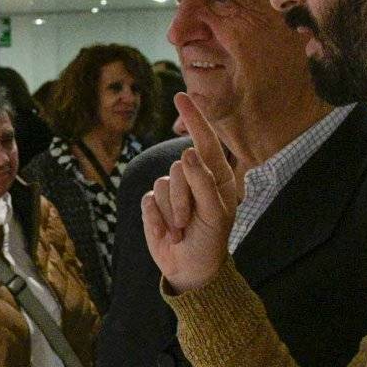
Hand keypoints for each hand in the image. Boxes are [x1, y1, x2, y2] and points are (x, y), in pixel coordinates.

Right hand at [142, 94, 244, 292]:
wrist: (189, 270)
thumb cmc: (210, 242)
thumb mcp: (215, 214)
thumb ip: (203, 182)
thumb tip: (188, 151)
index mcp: (217, 177)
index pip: (205, 141)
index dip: (194, 118)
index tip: (182, 96)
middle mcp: (194, 179)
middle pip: (180, 167)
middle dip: (182, 197)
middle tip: (189, 222)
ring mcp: (172, 191)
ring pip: (163, 183)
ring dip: (171, 211)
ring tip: (180, 230)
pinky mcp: (153, 203)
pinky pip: (149, 200)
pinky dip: (157, 219)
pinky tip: (167, 232)